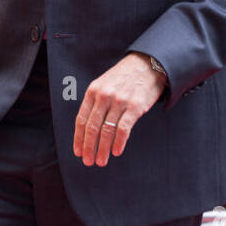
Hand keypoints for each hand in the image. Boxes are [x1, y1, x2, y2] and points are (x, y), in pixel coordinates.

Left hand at [72, 52, 166, 167]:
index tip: (78, 152)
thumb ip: (95, 102)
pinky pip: (123, 129)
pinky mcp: (135, 106)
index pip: (81, 119)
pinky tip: (116, 152)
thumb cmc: (124, 77)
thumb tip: (87, 129)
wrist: (147, 64)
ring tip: (101, 161)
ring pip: (106, 131)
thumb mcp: (104, 83)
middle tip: (88, 161)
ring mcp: (119, 101)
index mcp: (93, 91)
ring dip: (103, 149)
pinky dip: (119, 143)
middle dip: (89, 147)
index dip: (78, 138)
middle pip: (92, 127)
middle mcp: (104, 96)